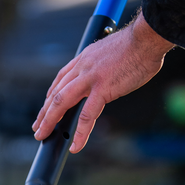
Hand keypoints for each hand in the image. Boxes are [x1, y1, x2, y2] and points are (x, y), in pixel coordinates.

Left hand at [32, 14, 173, 153]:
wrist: (147, 39)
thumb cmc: (138, 46)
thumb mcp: (113, 53)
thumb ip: (104, 66)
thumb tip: (108, 75)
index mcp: (85, 58)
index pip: (61, 78)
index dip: (51, 94)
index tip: (46, 106)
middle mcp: (82, 67)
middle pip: (56, 92)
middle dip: (44, 112)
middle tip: (37, 127)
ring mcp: (90, 78)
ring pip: (61, 102)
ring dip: (49, 121)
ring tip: (42, 136)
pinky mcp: (102, 89)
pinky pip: (88, 115)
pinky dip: (81, 132)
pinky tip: (76, 145)